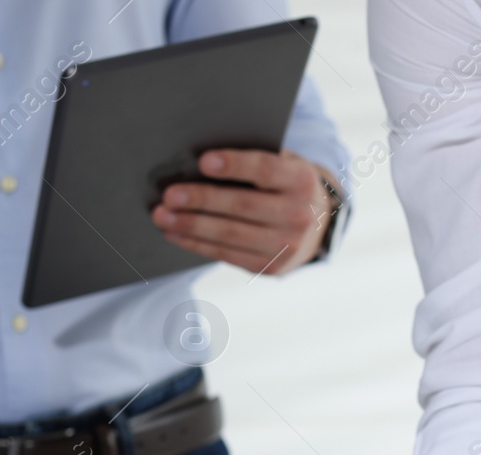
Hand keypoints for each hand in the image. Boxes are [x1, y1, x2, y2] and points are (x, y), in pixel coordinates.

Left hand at [152, 149, 334, 274]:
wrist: (317, 227)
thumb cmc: (285, 186)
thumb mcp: (283, 166)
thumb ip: (254, 162)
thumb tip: (198, 163)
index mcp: (302, 181)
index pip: (265, 170)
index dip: (234, 165)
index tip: (203, 161)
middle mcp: (299, 215)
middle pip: (242, 206)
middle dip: (201, 200)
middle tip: (169, 195)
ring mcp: (286, 246)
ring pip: (230, 235)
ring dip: (191, 226)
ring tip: (163, 216)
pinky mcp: (270, 267)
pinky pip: (226, 255)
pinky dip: (196, 244)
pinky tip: (175, 233)